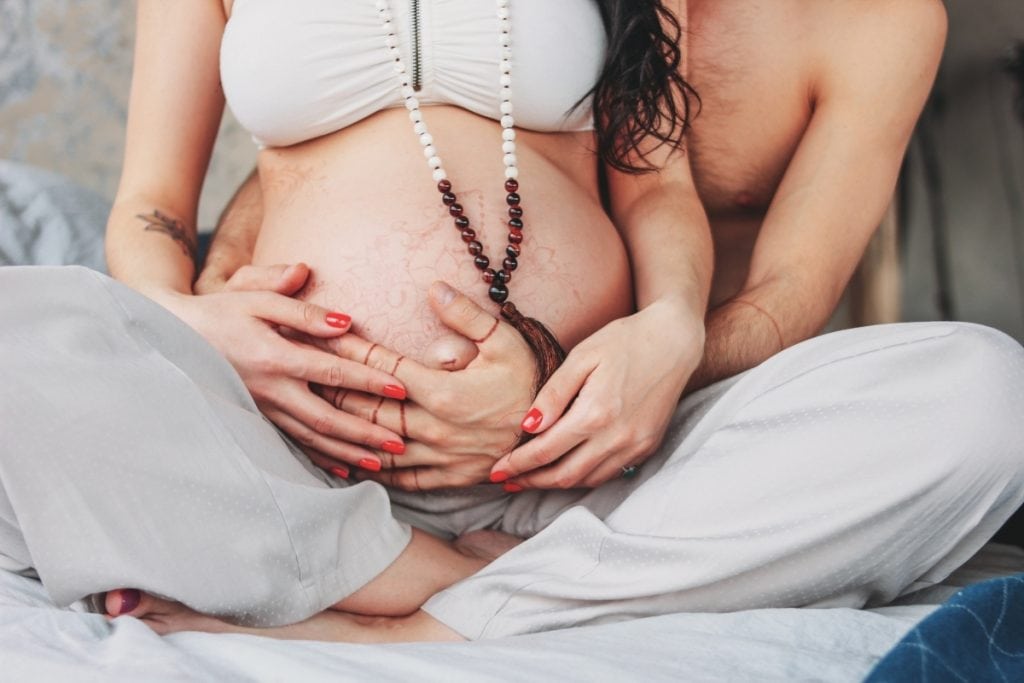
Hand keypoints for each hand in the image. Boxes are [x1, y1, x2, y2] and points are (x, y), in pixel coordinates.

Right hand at [147, 264, 407, 470]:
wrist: (172, 338)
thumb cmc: (221, 311)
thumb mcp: (256, 297)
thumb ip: (301, 310)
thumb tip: (345, 320)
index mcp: (274, 357)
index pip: (330, 372)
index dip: (367, 380)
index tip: (400, 388)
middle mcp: (269, 390)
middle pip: (325, 418)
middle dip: (364, 432)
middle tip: (401, 443)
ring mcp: (261, 410)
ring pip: (310, 438)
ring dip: (346, 452)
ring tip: (381, 464)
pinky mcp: (256, 421)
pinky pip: (292, 446)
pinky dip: (318, 460)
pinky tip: (343, 471)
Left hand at [313, 282, 537, 489]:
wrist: (555, 432)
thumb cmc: (528, 381)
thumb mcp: (506, 341)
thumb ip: (467, 316)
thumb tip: (434, 289)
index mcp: (444, 391)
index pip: (383, 366)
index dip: (350, 346)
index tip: (323, 330)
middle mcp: (434, 427)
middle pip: (367, 406)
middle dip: (331, 385)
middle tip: (298, 367)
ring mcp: (438, 457)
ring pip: (374, 443)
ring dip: (340, 427)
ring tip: (308, 412)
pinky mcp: (445, 478)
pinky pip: (397, 478)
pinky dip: (367, 468)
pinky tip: (344, 458)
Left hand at [490, 299, 704, 488]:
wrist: (675, 340)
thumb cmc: (625, 340)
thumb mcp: (582, 357)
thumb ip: (553, 394)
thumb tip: (527, 427)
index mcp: (596, 413)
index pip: (545, 451)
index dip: (517, 465)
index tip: (496, 471)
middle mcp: (617, 437)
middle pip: (564, 475)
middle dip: (531, 481)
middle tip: (506, 481)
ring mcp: (636, 446)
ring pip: (587, 480)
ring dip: (556, 483)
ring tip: (531, 479)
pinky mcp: (648, 447)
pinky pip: (610, 473)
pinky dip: (583, 477)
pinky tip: (567, 469)